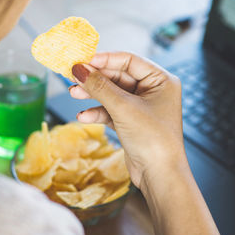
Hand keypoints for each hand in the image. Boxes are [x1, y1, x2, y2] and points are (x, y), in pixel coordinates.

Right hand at [70, 52, 184, 188]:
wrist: (159, 175)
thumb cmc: (153, 139)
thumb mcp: (124, 108)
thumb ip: (100, 86)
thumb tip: (79, 69)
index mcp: (161, 80)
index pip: (129, 61)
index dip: (105, 59)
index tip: (83, 60)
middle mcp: (153, 91)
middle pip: (118, 76)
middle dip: (95, 79)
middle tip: (73, 76)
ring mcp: (142, 107)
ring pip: (113, 94)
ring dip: (93, 94)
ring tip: (74, 94)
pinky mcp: (132, 122)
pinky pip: (112, 111)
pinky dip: (98, 113)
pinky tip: (84, 116)